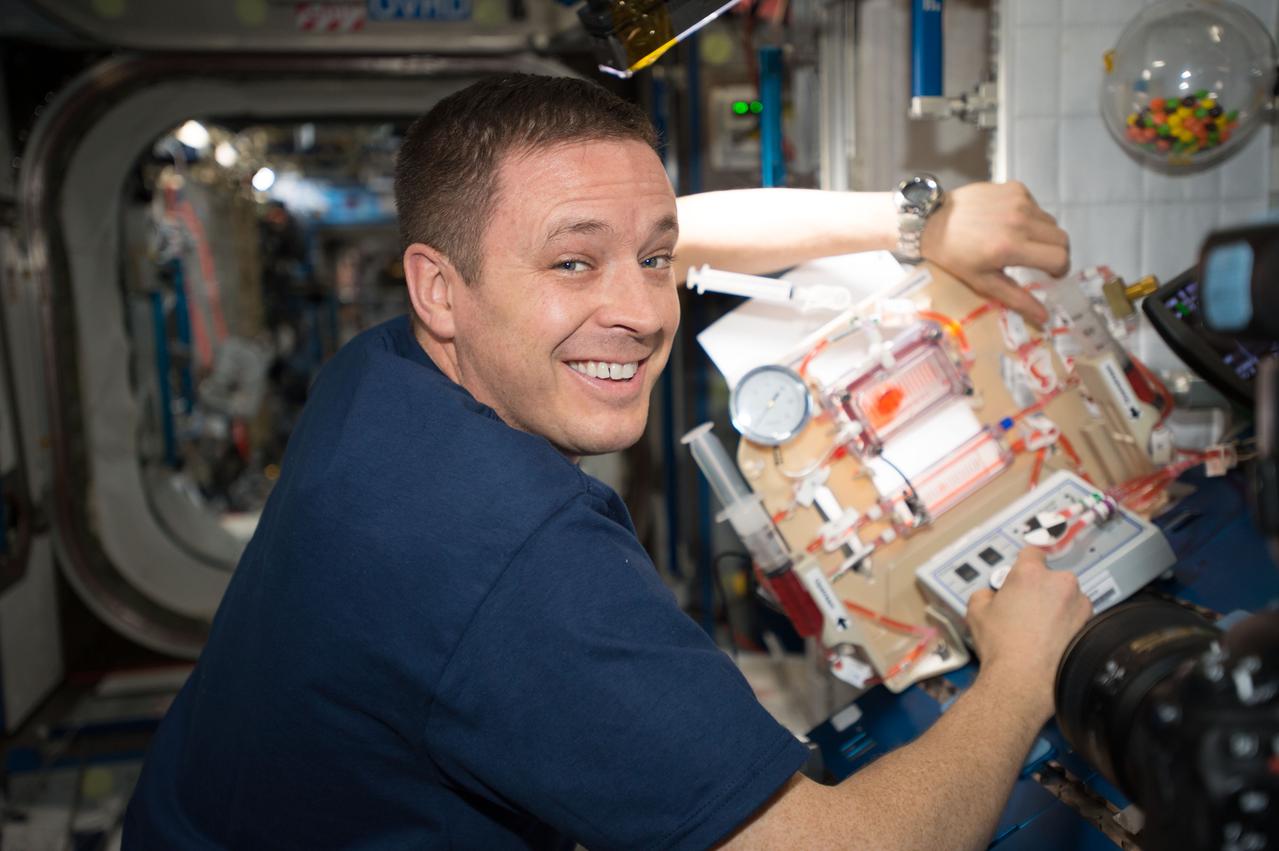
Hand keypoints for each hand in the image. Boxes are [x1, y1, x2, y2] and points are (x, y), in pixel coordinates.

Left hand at [919, 182, 1068, 324]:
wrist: (931, 221)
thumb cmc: (953, 255)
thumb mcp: (983, 281)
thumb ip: (1016, 298)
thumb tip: (1044, 318)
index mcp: (1011, 246)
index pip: (1059, 257)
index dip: (1060, 269)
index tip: (1051, 274)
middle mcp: (1020, 220)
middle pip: (1062, 238)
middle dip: (1056, 253)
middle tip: (1040, 261)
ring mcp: (1019, 200)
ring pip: (1051, 222)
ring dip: (1043, 235)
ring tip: (1021, 242)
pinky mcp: (1015, 187)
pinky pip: (1037, 206)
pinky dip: (1030, 217)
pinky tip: (1008, 223)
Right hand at [966, 548, 1092, 721]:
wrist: (1024, 681)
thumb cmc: (1001, 646)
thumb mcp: (976, 612)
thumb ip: (984, 593)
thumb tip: (992, 595)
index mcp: (1030, 573)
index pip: (1032, 553)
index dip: (1024, 563)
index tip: (1023, 574)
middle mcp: (1060, 582)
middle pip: (1051, 577)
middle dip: (1041, 588)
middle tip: (1026, 608)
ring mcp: (1079, 603)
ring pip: (1067, 596)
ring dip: (1058, 605)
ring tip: (1041, 628)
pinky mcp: (1089, 624)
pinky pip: (1078, 616)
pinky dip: (1069, 623)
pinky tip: (1053, 639)